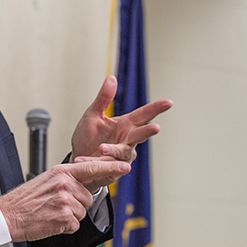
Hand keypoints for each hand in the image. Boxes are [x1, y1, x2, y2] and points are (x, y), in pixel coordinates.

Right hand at [0, 160, 129, 241]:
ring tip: (52, 212)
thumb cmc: (26, 199)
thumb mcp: (47, 180)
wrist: (9, 214)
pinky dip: (65, 227)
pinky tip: (51, 221)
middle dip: (76, 203)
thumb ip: (67, 179)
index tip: (125, 166)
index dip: (111, 167)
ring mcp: (65, 200)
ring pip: (82, 212)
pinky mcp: (64, 217)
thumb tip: (86, 183)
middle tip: (56, 203)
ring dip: (70, 216)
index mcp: (61, 172)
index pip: (91, 168)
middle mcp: (65, 184)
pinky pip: (75, 225)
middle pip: (88, 197)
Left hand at [70, 75, 171, 190]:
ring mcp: (121, 156)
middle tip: (155, 127)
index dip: (155, 109)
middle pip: (140, 135)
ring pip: (123, 152)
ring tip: (102, 148)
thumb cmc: (88, 136)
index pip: (143, 115)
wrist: (77, 158)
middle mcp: (127, 140)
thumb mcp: (92, 114)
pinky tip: (89, 160)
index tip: (168, 102)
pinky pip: (107, 165)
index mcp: (124, 125)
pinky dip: (98, 163)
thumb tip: (111, 78)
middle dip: (147, 131)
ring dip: (114, 150)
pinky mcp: (112, 169)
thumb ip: (103, 98)